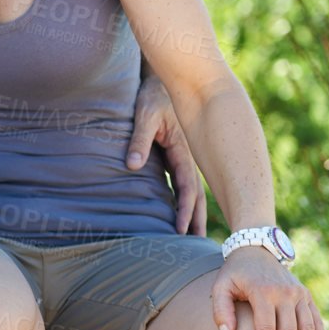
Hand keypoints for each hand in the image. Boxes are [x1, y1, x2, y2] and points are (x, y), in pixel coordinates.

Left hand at [127, 73, 205, 234]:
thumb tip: (131, 166)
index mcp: (182, 150)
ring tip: (192, 239)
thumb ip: (138, 141)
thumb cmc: (151, 96)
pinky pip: (182, 184)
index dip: (185, 210)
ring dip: (193, 215)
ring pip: (192, 192)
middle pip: (196, 196)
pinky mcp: (176, 157)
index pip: (187, 188)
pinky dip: (185, 202)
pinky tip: (180, 217)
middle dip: (196, 221)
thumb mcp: (143, 115)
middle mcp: (187, 157)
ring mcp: (183, 158)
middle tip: (197, 248)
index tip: (180, 231)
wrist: (160, 81)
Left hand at [212, 248, 325, 329]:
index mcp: (263, 292)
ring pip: (307, 329)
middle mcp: (286, 293)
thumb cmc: (235, 273)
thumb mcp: (221, 287)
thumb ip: (220, 311)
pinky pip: (317, 320)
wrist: (257, 250)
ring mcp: (299, 294)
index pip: (266, 329)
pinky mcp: (307, 295)